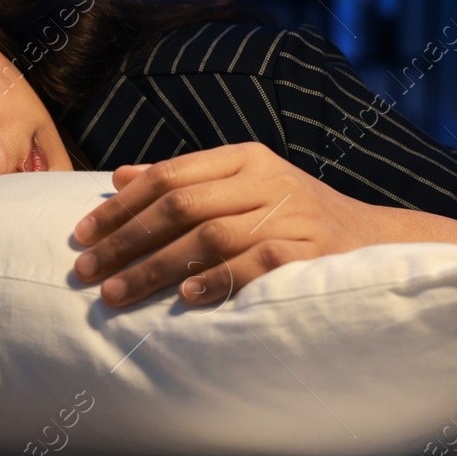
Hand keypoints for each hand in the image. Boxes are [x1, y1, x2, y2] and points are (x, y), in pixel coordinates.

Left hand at [71, 142, 394, 307]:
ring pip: (209, 237)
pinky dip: (218, 280)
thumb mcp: (243, 186)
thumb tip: (121, 176)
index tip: (81, 235)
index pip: (167, 177)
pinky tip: (185, 298)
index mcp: (244, 158)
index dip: (119, 206)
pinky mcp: (311, 252)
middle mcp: (266, 180)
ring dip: (156, 268)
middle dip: (125, 241)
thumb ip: (185, 180)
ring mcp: (290, 215)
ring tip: (117, 294)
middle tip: (86, 272)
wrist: (375, 244)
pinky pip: (256, 264)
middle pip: (180, 207)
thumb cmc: (294, 217)